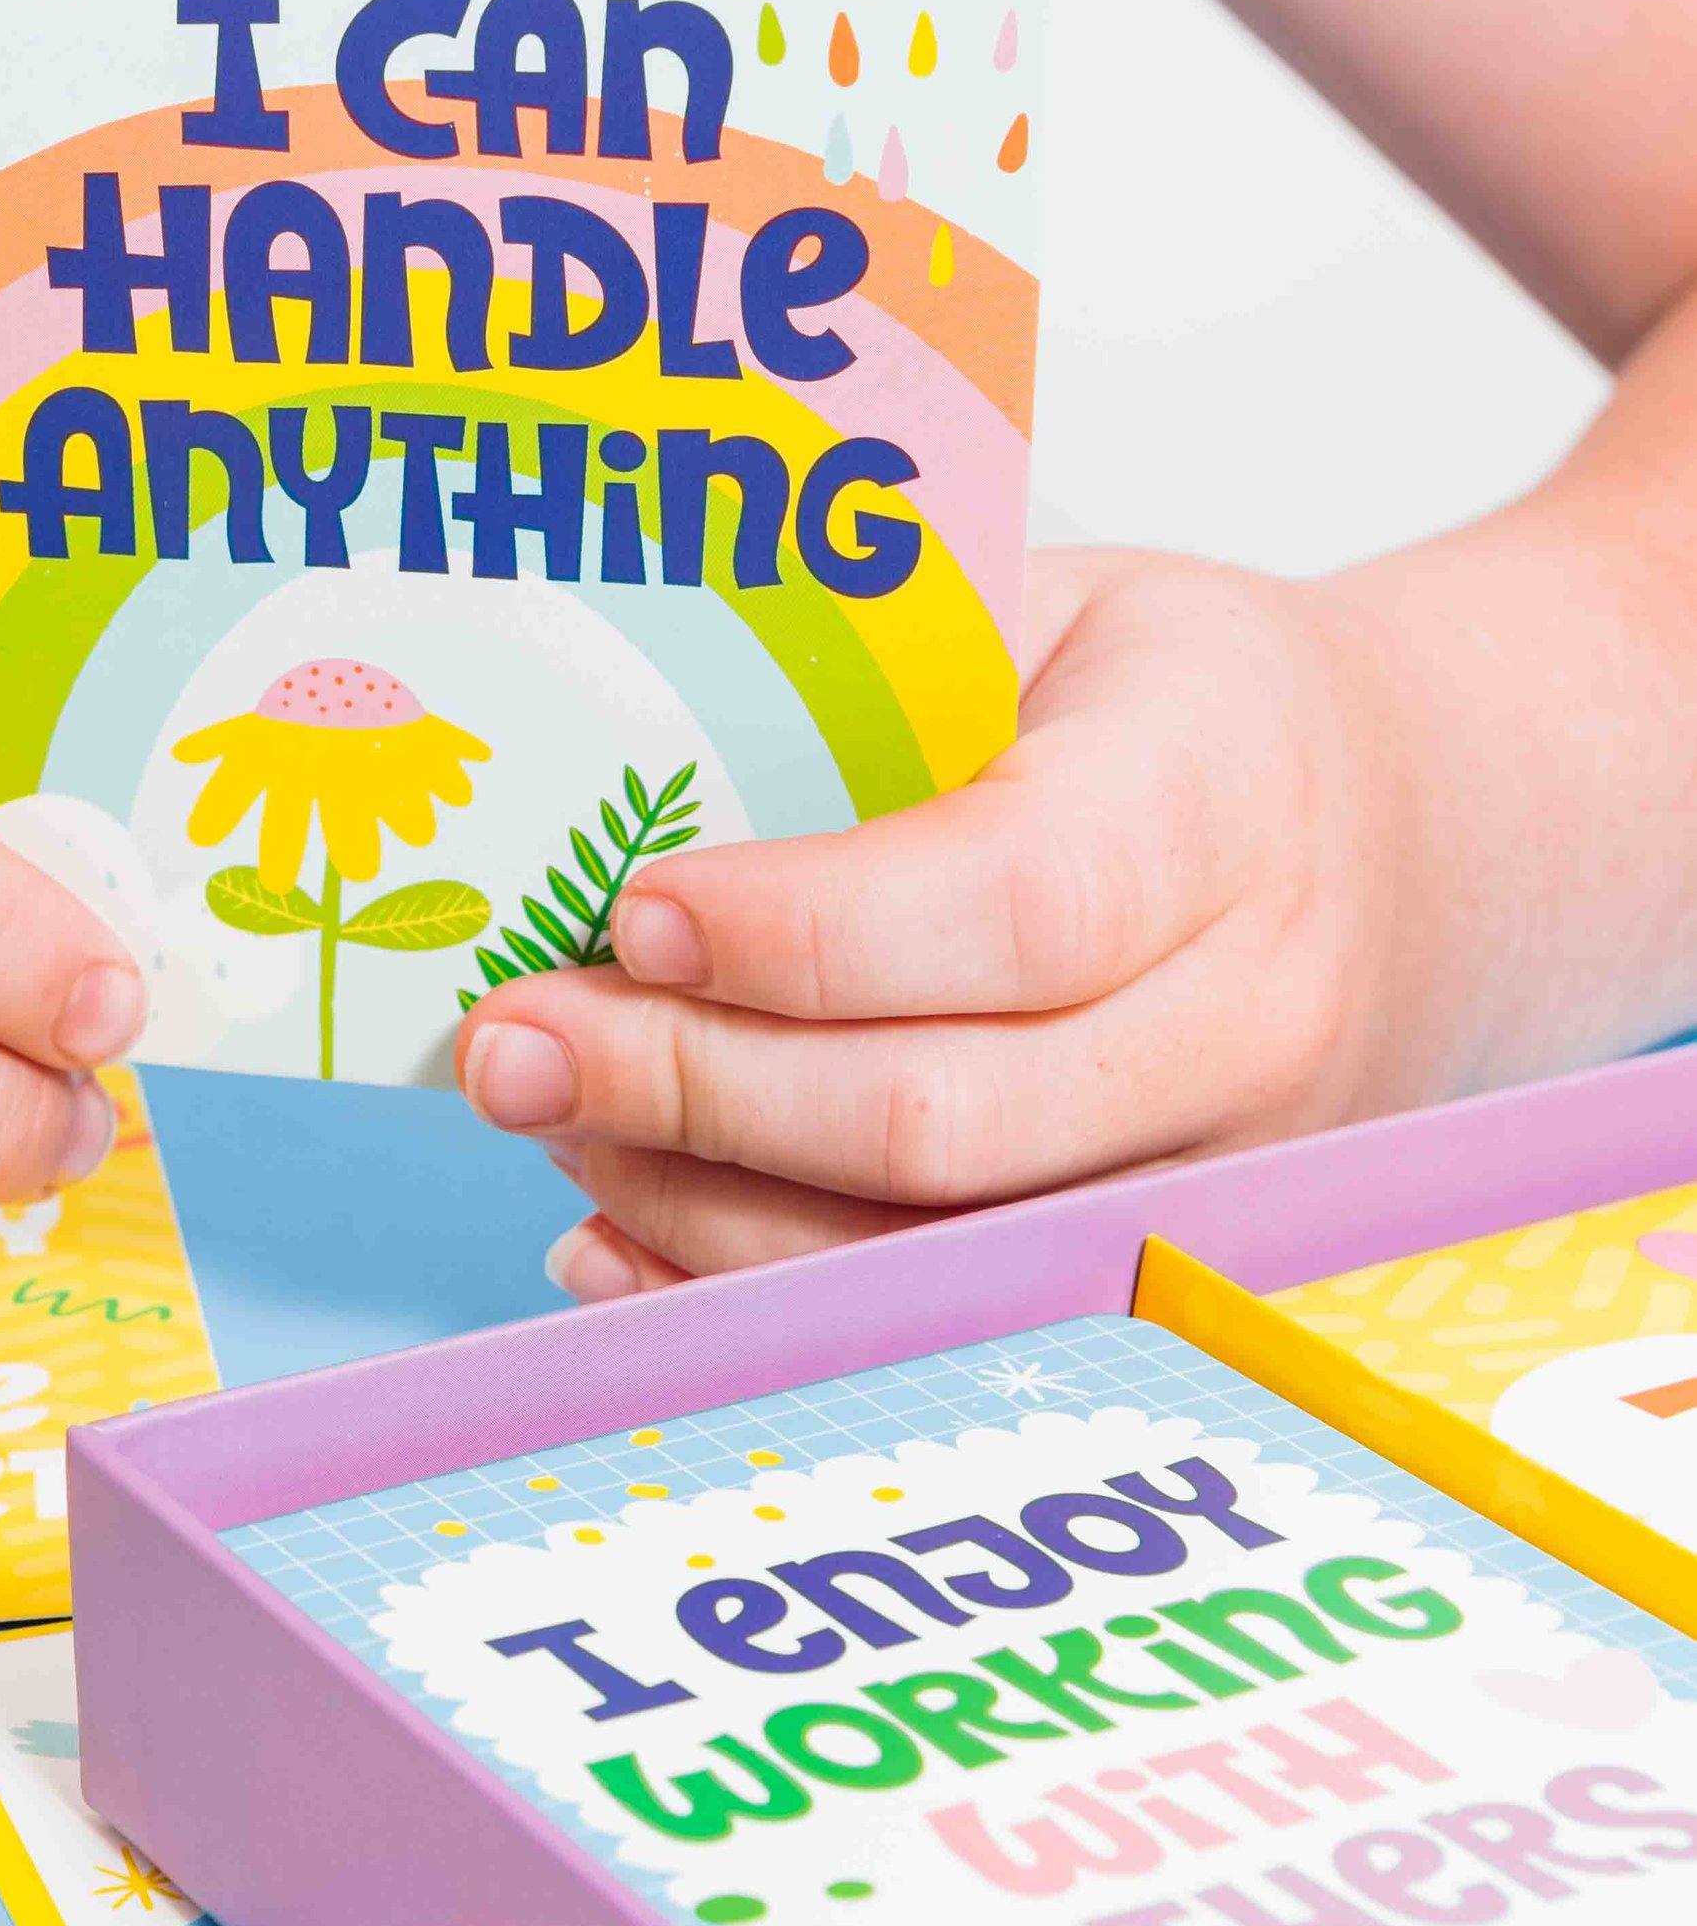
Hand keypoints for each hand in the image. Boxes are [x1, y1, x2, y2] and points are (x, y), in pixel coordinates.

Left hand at [455, 551, 1430, 1296]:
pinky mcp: (1158, 1269)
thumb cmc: (1178, 709)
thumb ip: (863, 676)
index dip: (801, 936)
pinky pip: (933, 1316)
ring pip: (922, 1255)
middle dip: (687, 1090)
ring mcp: (1219, 1174)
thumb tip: (587, 764)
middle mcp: (1250, 1014)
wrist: (1415, 840)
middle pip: (940, 1118)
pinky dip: (745, 1293)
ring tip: (547, 1110)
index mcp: (1221, 798)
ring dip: (691, 1203)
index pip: (1010, 905)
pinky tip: (612, 1233)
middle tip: (511, 1042)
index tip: (630, 910)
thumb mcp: (1052, 609)